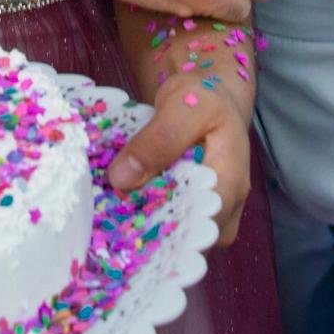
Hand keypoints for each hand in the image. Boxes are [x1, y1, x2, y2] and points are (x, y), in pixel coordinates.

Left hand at [108, 74, 253, 245]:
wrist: (210, 98)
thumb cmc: (202, 98)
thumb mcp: (182, 107)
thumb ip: (158, 140)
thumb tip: (122, 179)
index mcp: (229, 186)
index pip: (193, 225)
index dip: (154, 226)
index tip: (117, 214)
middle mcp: (224, 212)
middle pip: (181, 235)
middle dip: (142, 224)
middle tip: (105, 208)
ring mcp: (210, 216)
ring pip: (173, 232)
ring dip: (141, 220)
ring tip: (109, 204)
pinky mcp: (194, 212)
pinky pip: (169, 222)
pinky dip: (145, 212)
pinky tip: (122, 200)